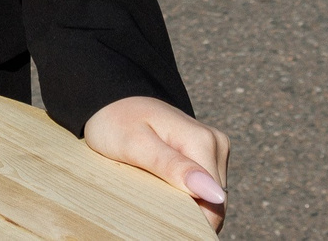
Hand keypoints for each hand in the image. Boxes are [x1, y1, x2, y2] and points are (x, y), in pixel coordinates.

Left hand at [85, 95, 228, 230]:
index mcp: (203, 141)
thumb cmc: (116, 121)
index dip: (193, 222)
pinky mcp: (206, 154)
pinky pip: (203, 187)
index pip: (214, 202)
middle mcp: (216, 143)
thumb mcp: (135, 144)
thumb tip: (214, 194)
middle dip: (190, 214)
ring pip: (210, 197)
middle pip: (215, 201)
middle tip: (152, 210)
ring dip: (188, 205)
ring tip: (156, 198)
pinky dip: (186, 196)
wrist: (111, 100)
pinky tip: (164, 190)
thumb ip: (172, 166)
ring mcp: (213, 148)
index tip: (164, 226)